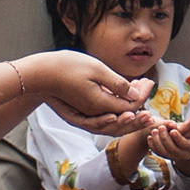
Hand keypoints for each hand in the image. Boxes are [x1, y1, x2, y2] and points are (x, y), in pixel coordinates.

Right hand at [32, 51, 154, 119]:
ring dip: (129, 113)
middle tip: (148, 90)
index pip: (129, 107)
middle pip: (124, 119)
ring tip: (140, 100)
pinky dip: (116, 114)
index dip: (142, 95)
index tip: (150, 81)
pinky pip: (103, 121)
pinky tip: (121, 102)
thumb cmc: (67, 66)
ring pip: (113, 123)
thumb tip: (136, 95)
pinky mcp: (81, 113)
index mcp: (99, 105)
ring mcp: (86, 116)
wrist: (39, 73)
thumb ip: (117, 84)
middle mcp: (93, 115)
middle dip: (140, 106)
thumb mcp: (96, 69)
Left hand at [148, 112, 189, 176]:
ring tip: (153, 131)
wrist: (186, 145)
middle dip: (165, 138)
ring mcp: (173, 156)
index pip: (184, 144)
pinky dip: (152, 145)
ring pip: (163, 151)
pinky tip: (149, 137)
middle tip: (160, 127)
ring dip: (157, 141)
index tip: (173, 128)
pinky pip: (157, 152)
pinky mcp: (165, 155)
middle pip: (172, 148)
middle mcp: (182, 154)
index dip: (178, 137)